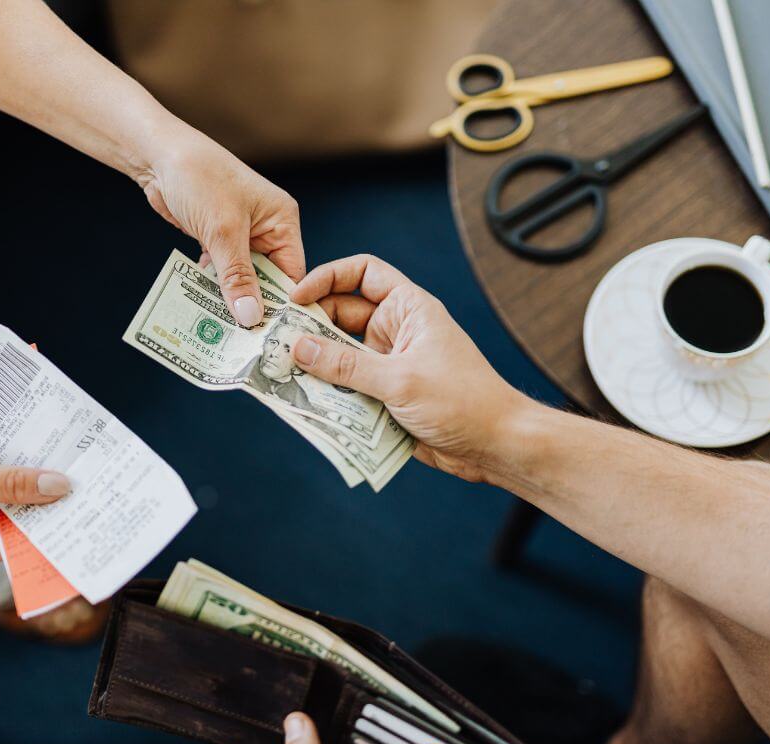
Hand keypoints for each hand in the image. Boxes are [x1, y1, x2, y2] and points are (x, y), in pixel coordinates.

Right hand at [0, 405, 70, 565]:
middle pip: (14, 521)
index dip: (43, 534)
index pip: (10, 546)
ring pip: (11, 496)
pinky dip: (18, 466)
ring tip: (71, 471)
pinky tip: (44, 454)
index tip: (77, 520)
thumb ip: (12, 483)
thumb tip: (58, 488)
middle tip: (83, 492)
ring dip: (33, 482)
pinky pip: (2, 476)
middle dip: (43, 505)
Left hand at [137, 129, 304, 327]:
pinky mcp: (217, 239)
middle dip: (255, 306)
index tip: (272, 337)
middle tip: (245, 342)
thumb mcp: (222, 231)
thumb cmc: (198, 177)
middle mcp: (267, 229)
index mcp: (282, 221)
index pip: (293, 273)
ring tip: (225, 333)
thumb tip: (251, 317)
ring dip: (231, 300)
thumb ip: (237, 277)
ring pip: (242, 279)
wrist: (157, 155)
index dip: (283, 304)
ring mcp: (241, 235)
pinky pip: (222, 272)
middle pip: (268, 280)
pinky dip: (213, 288)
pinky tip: (205, 310)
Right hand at [288, 254, 534, 482]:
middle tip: (275, 342)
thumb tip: (297, 347)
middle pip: (340, 316)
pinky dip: (325, 392)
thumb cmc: (462, 401)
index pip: (362, 273)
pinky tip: (301, 400)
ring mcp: (387, 364)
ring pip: (338, 355)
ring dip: (313, 364)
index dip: (327, 277)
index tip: (296, 297)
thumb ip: (346, 365)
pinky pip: (345, 387)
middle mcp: (394, 331)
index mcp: (408, 309)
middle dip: (309, 327)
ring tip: (279, 372)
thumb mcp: (400, 379)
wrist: (494, 445)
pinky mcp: (382, 396)